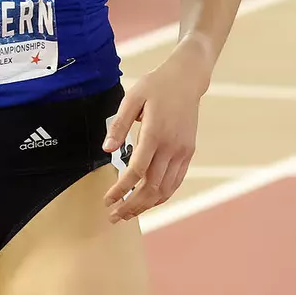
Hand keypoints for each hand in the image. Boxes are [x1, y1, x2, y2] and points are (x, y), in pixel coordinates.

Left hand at [100, 36, 210, 222]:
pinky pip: (176, 182)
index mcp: (155, 132)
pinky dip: (162, 196)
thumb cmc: (157, 85)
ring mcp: (182, 151)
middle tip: (114, 216)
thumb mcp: (132, 97)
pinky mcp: (188, 152)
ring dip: (146, 205)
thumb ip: (119, 124)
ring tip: (128, 214)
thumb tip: (107, 149)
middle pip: (151, 186)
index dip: (121, 189)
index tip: (108, 199)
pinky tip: (149, 202)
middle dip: (131, 205)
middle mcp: (171, 146)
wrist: (187, 79)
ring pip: (165, 189)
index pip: (137, 170)